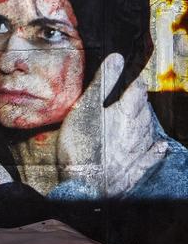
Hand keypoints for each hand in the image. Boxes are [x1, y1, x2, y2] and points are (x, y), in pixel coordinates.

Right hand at [58, 53, 166, 196]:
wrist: (86, 184)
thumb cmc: (82, 145)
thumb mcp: (86, 108)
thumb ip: (102, 84)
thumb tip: (117, 58)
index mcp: (128, 113)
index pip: (137, 90)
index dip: (133, 82)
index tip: (130, 76)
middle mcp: (138, 131)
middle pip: (144, 110)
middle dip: (138, 101)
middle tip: (130, 95)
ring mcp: (138, 152)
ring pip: (148, 130)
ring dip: (145, 121)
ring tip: (139, 115)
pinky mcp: (135, 170)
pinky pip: (151, 157)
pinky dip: (156, 149)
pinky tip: (160, 145)